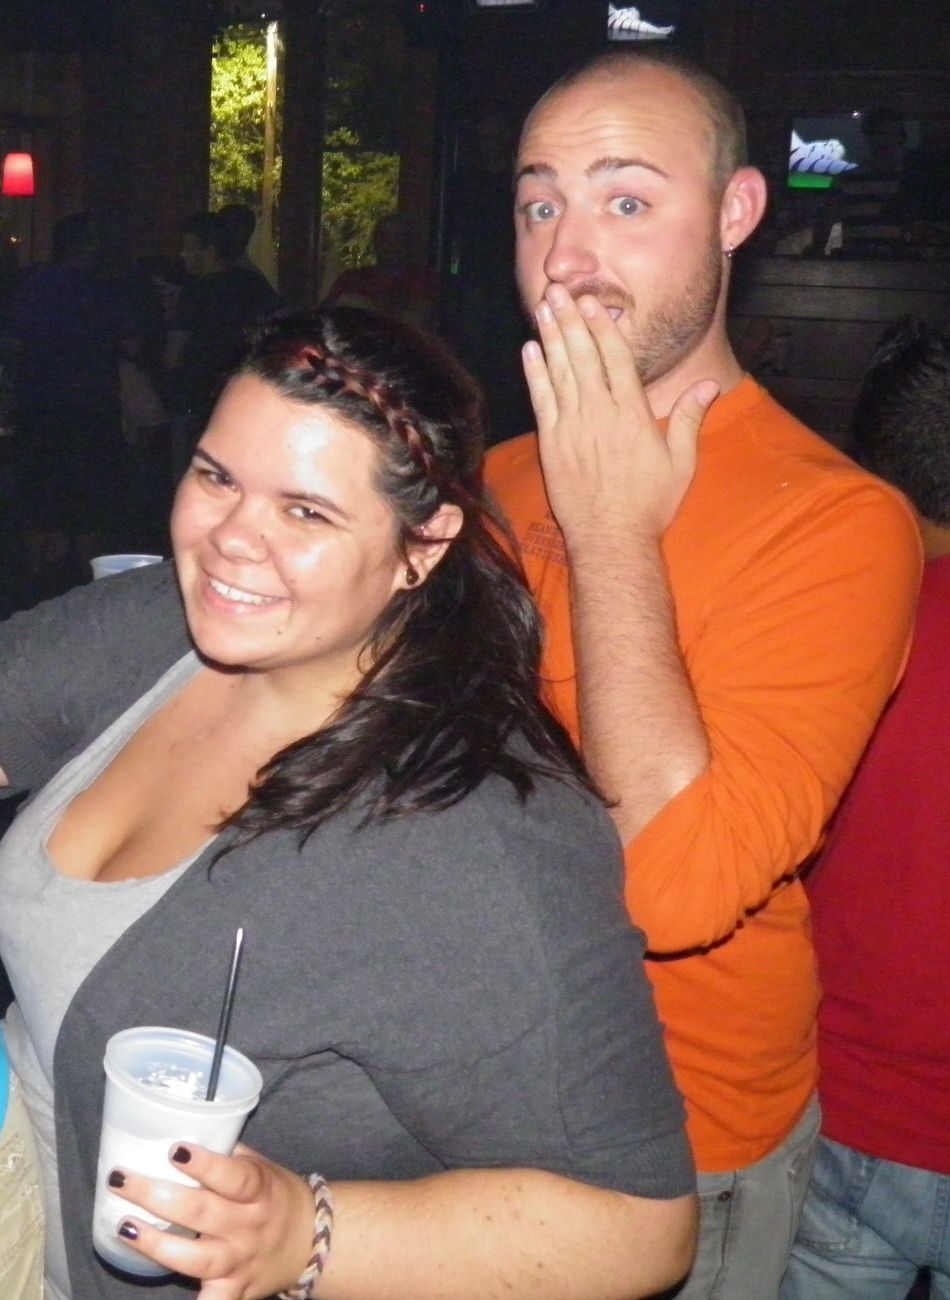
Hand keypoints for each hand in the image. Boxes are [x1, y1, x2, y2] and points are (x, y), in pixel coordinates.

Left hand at [107, 1142, 314, 1299]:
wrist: (311, 1241)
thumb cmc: (276, 1194)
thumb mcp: (261, 1167)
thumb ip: (228, 1155)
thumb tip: (183, 1133)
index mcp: (258, 1189)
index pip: (232, 1176)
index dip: (203, 1165)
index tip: (175, 1150)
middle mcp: (247, 1226)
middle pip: (200, 1213)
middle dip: (156, 1196)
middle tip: (122, 1180)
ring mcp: (238, 1261)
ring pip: (194, 1258)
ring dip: (155, 1243)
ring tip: (125, 1227)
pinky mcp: (232, 1290)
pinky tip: (157, 1291)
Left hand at [521, 285, 718, 545]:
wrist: (611, 538)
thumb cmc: (649, 503)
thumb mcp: (680, 462)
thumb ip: (690, 419)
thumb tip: (710, 385)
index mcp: (632, 413)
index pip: (617, 358)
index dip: (603, 326)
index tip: (594, 301)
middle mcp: (600, 413)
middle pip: (583, 355)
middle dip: (571, 319)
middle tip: (559, 289)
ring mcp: (573, 427)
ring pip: (559, 371)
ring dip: (551, 336)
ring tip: (543, 307)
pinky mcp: (552, 444)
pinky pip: (542, 400)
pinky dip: (535, 373)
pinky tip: (530, 350)